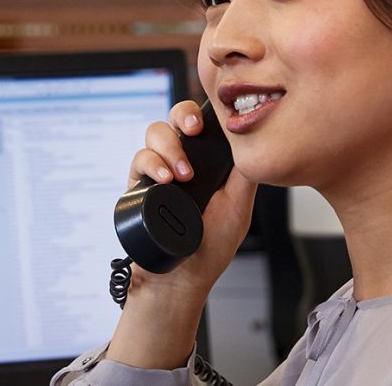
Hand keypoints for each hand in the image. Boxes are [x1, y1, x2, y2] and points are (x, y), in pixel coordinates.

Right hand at [108, 100, 259, 368]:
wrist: (182, 278)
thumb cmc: (211, 247)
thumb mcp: (239, 207)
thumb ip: (244, 173)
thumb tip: (254, 140)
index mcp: (209, 161)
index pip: (205, 123)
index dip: (206, 112)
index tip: (212, 118)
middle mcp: (183, 161)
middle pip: (177, 118)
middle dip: (183, 117)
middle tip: (194, 131)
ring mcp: (160, 171)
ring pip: (155, 133)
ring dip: (169, 148)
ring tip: (181, 174)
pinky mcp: (139, 186)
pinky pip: (138, 160)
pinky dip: (150, 164)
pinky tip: (164, 179)